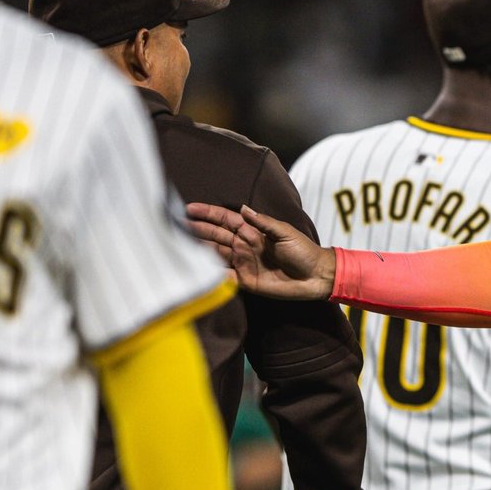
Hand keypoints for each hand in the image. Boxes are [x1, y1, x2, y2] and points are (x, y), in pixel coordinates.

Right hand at [186, 203, 334, 300]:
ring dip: (198, 249)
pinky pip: (224, 276)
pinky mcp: (245, 281)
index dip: (208, 214)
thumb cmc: (303, 250)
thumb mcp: (284, 232)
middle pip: (215, 236)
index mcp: (252, 231)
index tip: (189, 208)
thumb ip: (263, 222)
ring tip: (178, 243)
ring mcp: (242, 263)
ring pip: (215, 254)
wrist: (315, 276)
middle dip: (196, 229)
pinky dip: (211, 273)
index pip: (225, 220)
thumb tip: (242, 209)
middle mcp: (244, 245)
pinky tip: (196, 268)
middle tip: (175, 225)